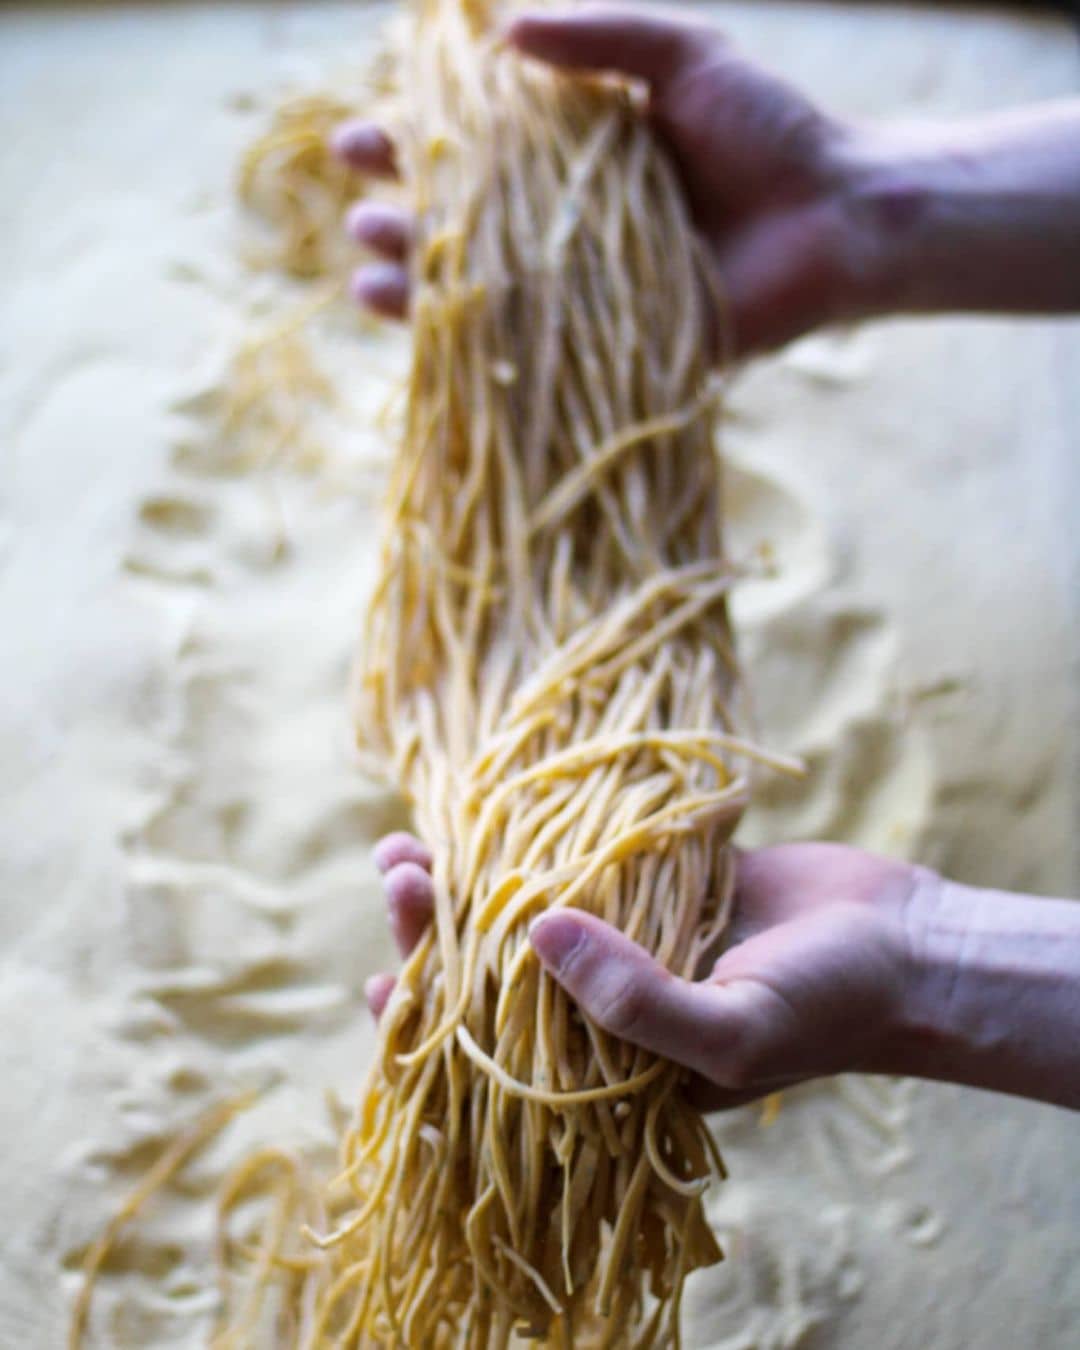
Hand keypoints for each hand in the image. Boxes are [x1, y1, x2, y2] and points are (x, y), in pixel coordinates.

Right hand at [331, 4, 875, 355]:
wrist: (835, 218)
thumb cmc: (768, 129)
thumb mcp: (684, 57)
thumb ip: (601, 35)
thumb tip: (503, 28)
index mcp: (569, 154)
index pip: (467, 149)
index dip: (407, 144)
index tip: (359, 140)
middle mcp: (561, 222)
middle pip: (458, 224)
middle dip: (398, 220)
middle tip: (359, 214)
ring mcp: (578, 288)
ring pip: (479, 290)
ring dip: (419, 286)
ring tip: (369, 276)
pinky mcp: (606, 345)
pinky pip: (530, 349)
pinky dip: (477, 347)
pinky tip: (427, 339)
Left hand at [366, 831, 930, 1109]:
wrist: (908, 946)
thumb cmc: (827, 1008)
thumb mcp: (732, 1030)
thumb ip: (634, 1002)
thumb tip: (534, 934)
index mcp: (614, 1062)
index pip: (499, 1052)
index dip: (434, 1020)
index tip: (382, 980)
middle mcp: (611, 1000)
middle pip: (499, 970)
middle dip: (439, 930)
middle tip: (397, 877)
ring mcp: (631, 934)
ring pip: (527, 910)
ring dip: (467, 879)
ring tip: (408, 845)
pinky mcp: (655, 881)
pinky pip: (581, 859)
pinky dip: (532, 838)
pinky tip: (486, 811)